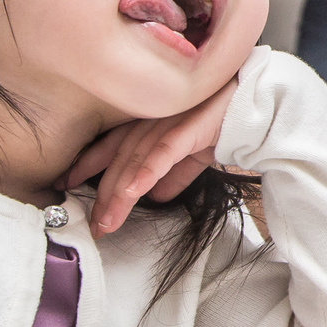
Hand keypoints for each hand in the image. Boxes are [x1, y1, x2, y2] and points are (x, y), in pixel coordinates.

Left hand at [63, 78, 240, 233]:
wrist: (260, 103)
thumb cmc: (227, 121)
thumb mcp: (195, 153)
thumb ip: (175, 174)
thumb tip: (156, 197)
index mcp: (151, 122)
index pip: (112, 145)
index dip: (88, 164)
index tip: (66, 184)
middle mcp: (153, 119)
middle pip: (119, 159)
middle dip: (103, 194)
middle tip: (92, 223)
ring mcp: (170, 122)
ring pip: (136, 161)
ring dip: (118, 194)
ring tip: (107, 221)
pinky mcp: (190, 129)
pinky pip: (163, 154)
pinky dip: (146, 173)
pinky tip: (133, 192)